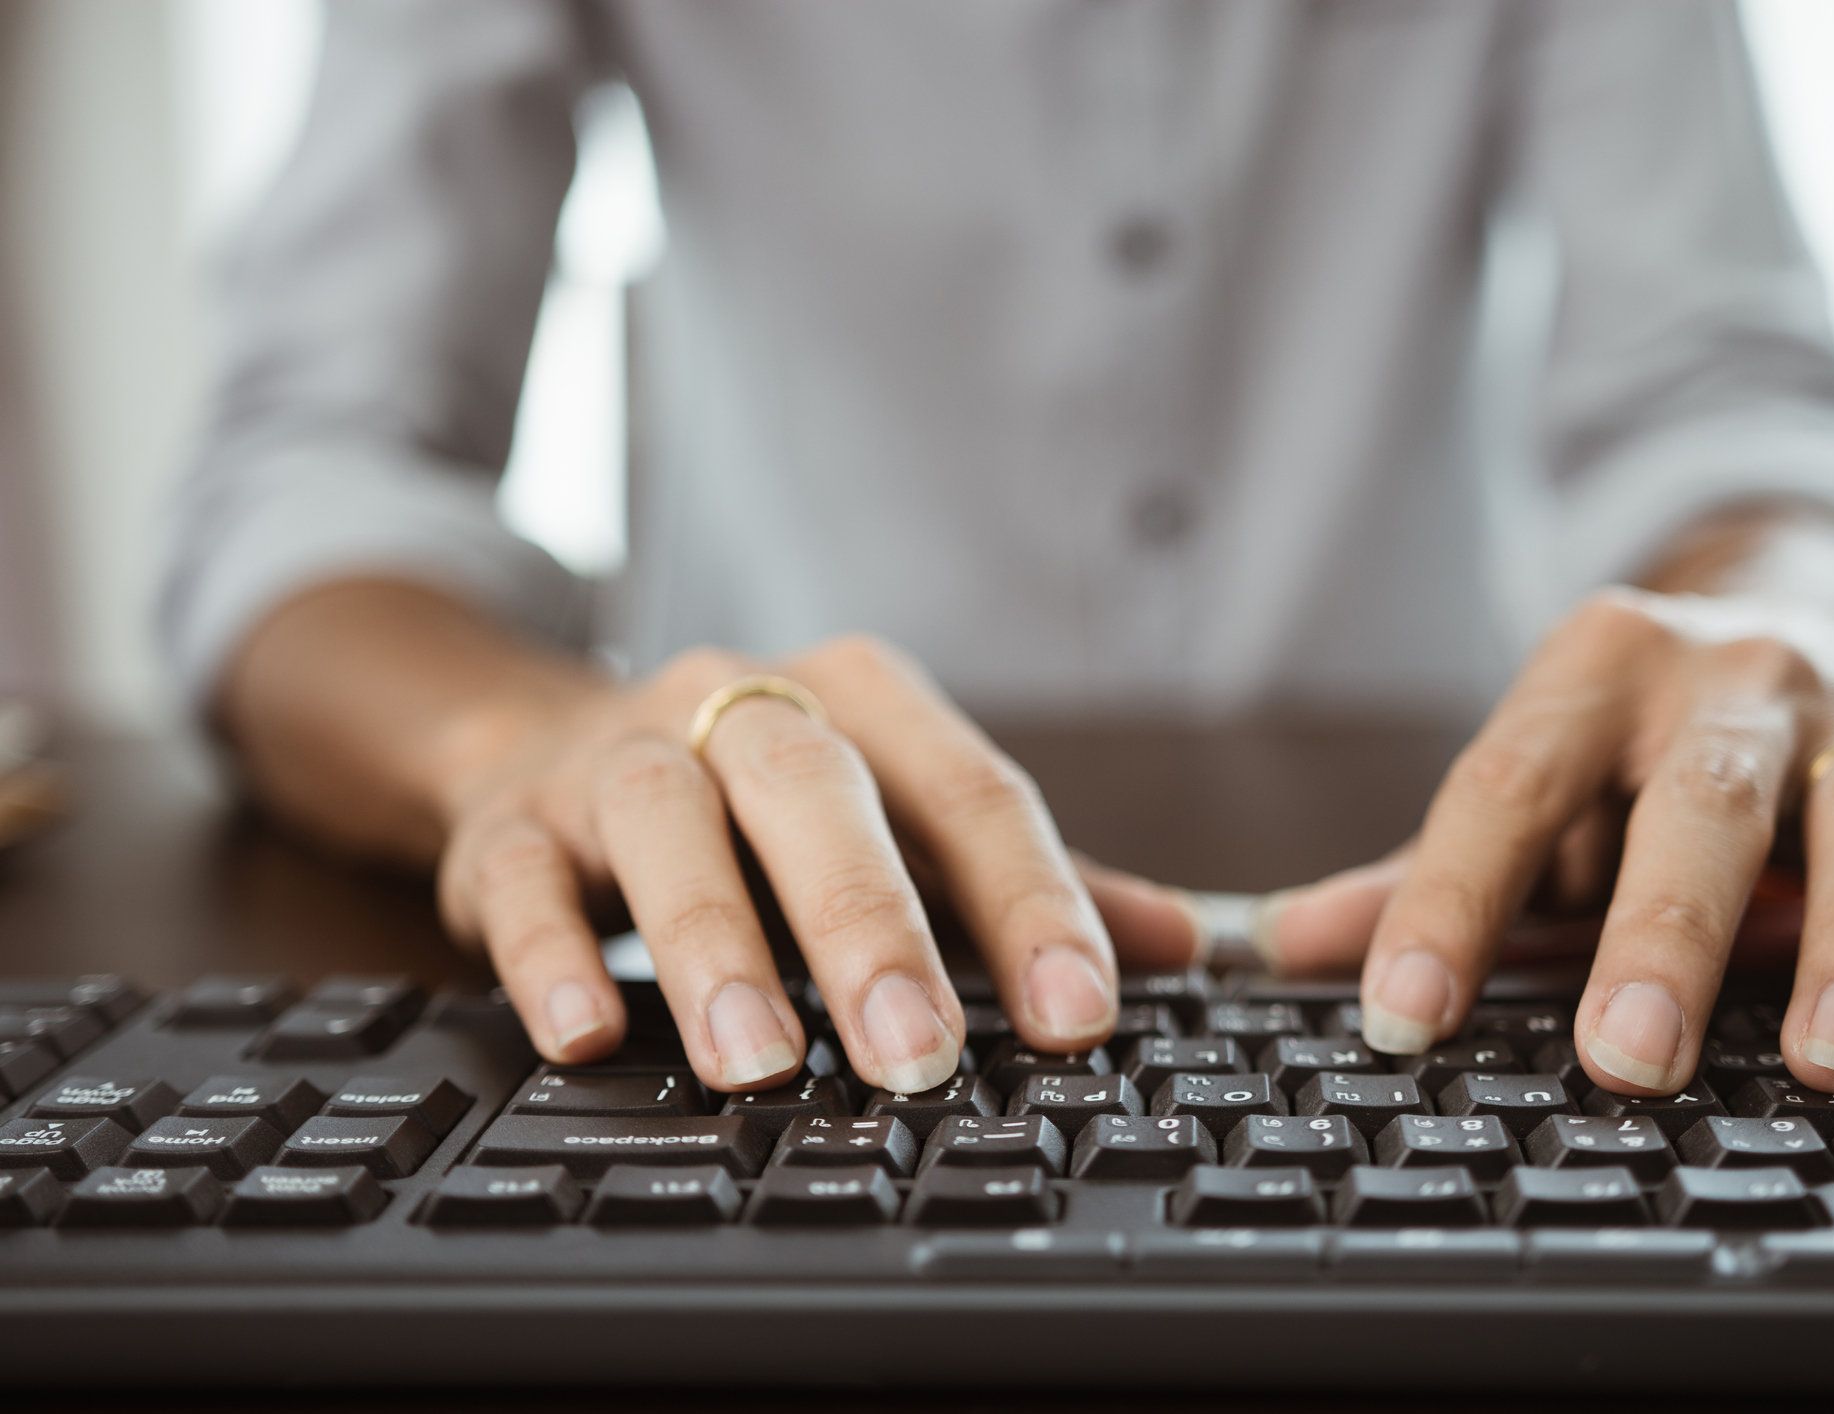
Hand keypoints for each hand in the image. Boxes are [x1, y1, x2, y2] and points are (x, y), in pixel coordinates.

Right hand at [433, 635, 1198, 1091]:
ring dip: (714, 944)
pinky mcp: (507, 824)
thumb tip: (1181, 947)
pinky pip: (520, 878)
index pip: (969, 791)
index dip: (1030, 903)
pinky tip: (584, 1036)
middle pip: (816, 793)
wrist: (547, 743)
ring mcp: (618, 758)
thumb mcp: (901, 822)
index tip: (1083, 1016)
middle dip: (870, 926)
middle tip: (918, 1057)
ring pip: (668, 825)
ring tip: (759, 1065)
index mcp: (862, 701)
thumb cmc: (766, 808)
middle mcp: (742, 703)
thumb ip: (1027, 883)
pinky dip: (549, 953)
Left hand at [1252, 587, 1833, 1094]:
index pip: (1506, 784)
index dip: (1449, 900)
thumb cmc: (1635, 741)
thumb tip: (1283, 948)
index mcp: (1595, 670)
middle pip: (1701, 800)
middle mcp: (1735, 683)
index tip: (1401, 1014)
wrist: (1799, 602)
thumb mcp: (1532, 780)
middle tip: (1627, 1057)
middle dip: (1665, 930)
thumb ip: (1421, 869)